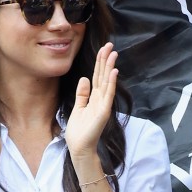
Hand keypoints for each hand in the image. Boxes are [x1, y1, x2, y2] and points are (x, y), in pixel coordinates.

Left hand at [65, 42, 117, 160]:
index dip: (100, 62)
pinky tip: (113, 71)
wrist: (79, 147)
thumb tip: (84, 77)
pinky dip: (111, 82)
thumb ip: (82, 93)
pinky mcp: (104, 111)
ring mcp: (104, 104)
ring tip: (113, 52)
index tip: (103, 49)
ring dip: (110, 66)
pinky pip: (108, 94)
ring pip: (107, 81)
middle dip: (106, 59)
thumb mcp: (78, 107)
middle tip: (110, 44)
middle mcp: (101, 99)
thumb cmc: (79, 131)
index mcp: (94, 98)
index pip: (98, 76)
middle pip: (103, 75)